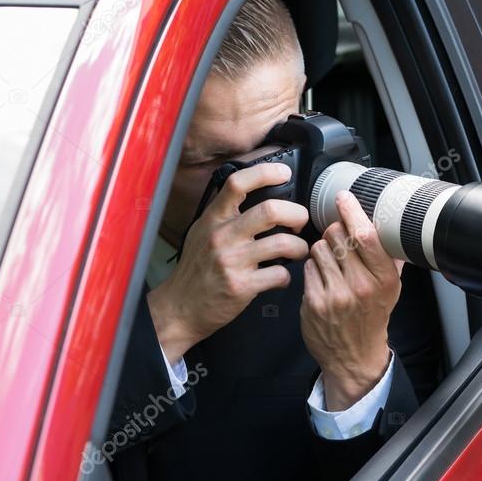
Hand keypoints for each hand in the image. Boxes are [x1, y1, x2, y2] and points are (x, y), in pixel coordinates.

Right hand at [147, 163, 309, 360]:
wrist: (180, 307)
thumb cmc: (196, 270)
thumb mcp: (202, 233)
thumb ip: (225, 215)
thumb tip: (256, 196)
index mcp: (214, 219)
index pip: (238, 183)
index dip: (265, 173)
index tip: (284, 174)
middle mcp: (222, 236)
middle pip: (270, 210)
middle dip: (297, 214)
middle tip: (301, 221)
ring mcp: (232, 261)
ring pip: (282, 243)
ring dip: (300, 247)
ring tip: (299, 251)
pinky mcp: (242, 286)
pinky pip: (280, 274)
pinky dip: (287, 276)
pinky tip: (281, 277)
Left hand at [301, 190, 403, 410]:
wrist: (354, 356)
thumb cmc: (372, 317)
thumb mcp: (391, 288)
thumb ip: (389, 257)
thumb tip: (386, 223)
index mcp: (384, 279)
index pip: (366, 235)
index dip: (352, 211)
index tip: (344, 198)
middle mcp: (361, 286)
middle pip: (338, 235)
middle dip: (335, 232)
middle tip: (339, 243)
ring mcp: (335, 295)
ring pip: (319, 248)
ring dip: (322, 250)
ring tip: (331, 265)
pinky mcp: (313, 302)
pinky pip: (307, 267)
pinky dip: (312, 268)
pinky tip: (322, 280)